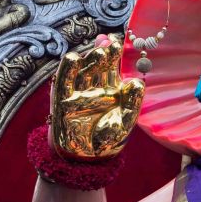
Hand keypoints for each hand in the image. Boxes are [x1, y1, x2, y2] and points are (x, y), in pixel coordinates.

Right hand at [51, 36, 143, 159]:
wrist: (86, 158)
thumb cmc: (108, 139)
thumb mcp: (125, 122)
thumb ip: (132, 103)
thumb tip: (138, 82)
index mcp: (112, 90)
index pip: (114, 68)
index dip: (117, 56)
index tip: (123, 44)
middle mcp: (95, 87)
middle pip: (99, 65)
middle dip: (105, 53)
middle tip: (112, 43)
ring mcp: (78, 92)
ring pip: (84, 70)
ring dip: (91, 59)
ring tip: (101, 51)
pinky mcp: (62, 100)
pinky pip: (64, 82)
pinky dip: (67, 70)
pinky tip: (73, 58)